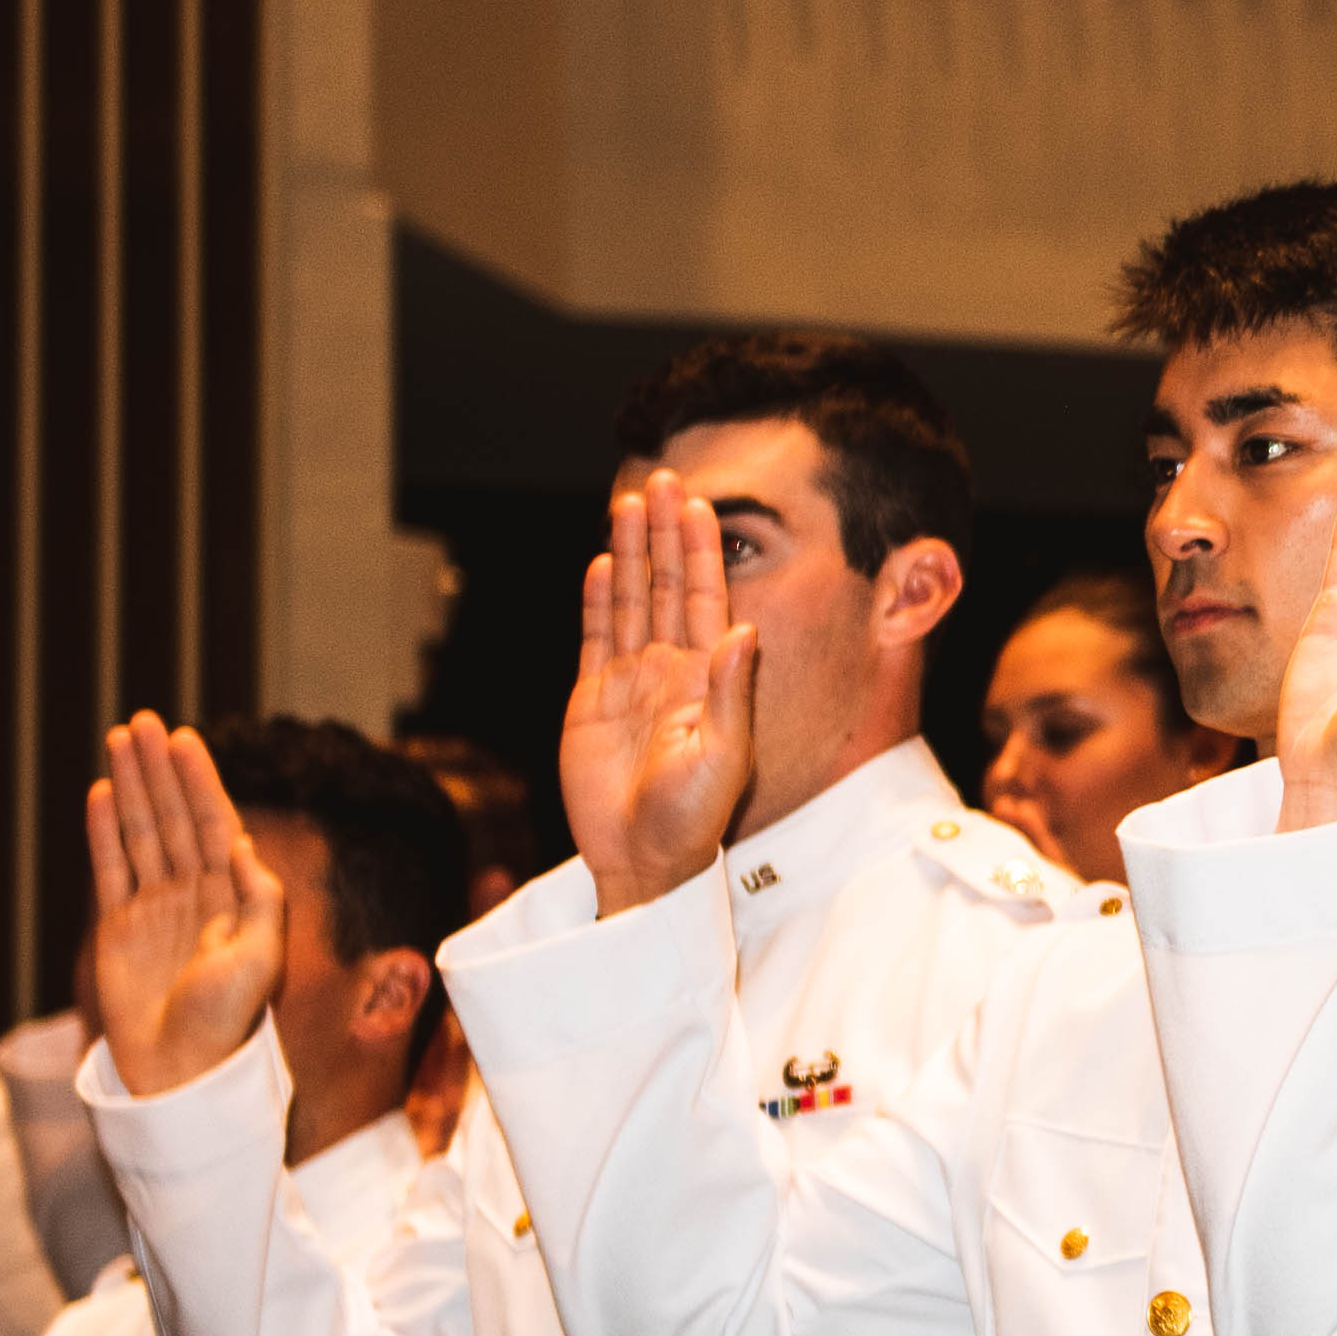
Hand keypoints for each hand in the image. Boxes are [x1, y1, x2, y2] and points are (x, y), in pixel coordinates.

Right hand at [86, 718, 294, 1100]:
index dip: (199, 780)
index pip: (212, 822)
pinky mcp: (117, 926)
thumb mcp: (261, 958)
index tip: (184, 738)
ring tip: (119, 740)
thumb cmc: (227, 1020)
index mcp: (233, 896)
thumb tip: (242, 844)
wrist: (179, 1067)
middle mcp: (193, 893)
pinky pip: (109, 868)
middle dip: (158, 769)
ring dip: (130, 786)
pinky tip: (101, 794)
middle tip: (141, 721)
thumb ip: (259, 900)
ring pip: (139, 832)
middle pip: (171, 816)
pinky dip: (103, 831)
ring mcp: (153, 906)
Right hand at [561, 469, 759, 912]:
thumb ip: (728, 690)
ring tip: (628, 503)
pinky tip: (602, 565)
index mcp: (706, 676)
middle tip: (662, 478)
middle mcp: (670, 668)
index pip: (705, 598)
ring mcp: (629, 680)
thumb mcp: (723, 755)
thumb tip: (744, 628)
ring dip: (631, 552)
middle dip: (664, 532)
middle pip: (666, 585)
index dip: (702, 551)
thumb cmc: (692, 817)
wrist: (643, 857)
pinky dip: (598, 600)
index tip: (700, 503)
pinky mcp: (592, 699)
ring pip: (631, 601)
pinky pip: (596, 638)